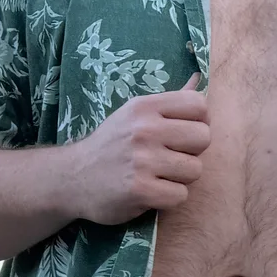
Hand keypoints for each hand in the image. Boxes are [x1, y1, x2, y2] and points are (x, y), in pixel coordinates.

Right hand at [63, 72, 209, 224]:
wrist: (72, 178)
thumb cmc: (111, 144)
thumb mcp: (133, 114)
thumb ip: (169, 101)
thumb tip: (198, 78)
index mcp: (144, 107)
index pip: (199, 104)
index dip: (198, 121)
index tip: (182, 134)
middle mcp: (144, 130)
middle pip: (203, 138)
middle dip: (192, 151)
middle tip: (170, 157)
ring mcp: (142, 161)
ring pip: (195, 169)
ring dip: (180, 178)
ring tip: (158, 175)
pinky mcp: (140, 191)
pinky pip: (181, 195)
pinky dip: (169, 198)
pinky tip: (151, 192)